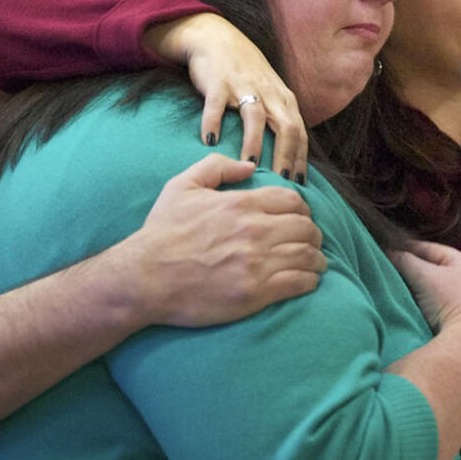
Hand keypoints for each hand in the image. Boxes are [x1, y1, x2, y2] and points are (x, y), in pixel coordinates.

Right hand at [127, 153, 325, 326]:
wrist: (144, 277)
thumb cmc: (161, 232)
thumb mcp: (182, 186)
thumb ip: (216, 166)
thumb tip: (248, 166)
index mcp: (240, 204)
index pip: (293, 201)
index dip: (302, 209)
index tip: (300, 218)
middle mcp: (254, 230)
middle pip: (306, 227)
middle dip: (313, 234)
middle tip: (310, 242)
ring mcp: (257, 263)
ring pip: (308, 255)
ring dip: (316, 258)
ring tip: (315, 263)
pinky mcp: (255, 293)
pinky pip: (299, 283)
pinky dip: (309, 281)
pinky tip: (307, 281)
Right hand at [144, 13, 307, 178]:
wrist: (216, 38)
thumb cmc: (245, 74)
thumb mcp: (271, 94)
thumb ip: (280, 122)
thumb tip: (289, 161)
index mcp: (283, 99)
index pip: (300, 133)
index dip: (300, 159)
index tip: (299, 186)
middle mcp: (268, 93)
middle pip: (285, 126)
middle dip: (285, 156)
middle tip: (281, 183)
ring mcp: (243, 85)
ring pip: (255, 116)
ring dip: (253, 142)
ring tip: (249, 167)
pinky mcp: (218, 81)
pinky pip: (216, 104)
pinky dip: (213, 122)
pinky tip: (210, 142)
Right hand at [389, 240, 460, 335]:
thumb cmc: (448, 303)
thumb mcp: (422, 276)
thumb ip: (403, 259)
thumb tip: (385, 250)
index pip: (432, 249)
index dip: (408, 248)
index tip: (389, 250)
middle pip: (438, 270)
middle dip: (416, 270)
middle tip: (393, 271)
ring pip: (442, 290)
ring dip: (424, 291)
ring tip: (404, 293)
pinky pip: (448, 308)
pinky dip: (433, 307)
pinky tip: (421, 312)